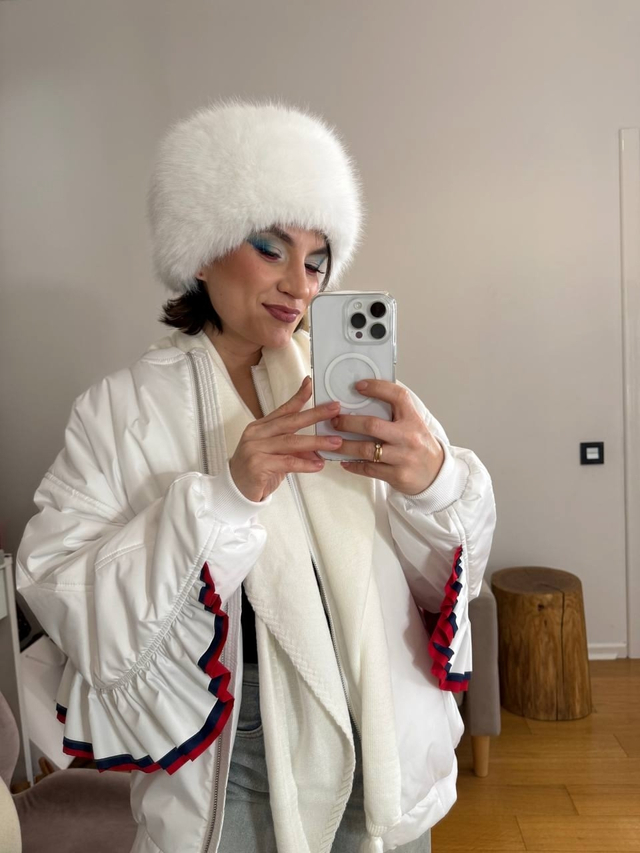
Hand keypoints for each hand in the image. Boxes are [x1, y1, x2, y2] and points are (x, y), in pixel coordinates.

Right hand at [229, 376, 342, 501]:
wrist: (234, 491)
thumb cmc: (256, 472)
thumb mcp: (276, 455)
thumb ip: (294, 448)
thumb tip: (318, 447)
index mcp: (260, 427)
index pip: (283, 409)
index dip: (298, 397)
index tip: (311, 384)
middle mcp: (256, 434)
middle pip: (290, 421)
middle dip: (315, 414)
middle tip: (335, 409)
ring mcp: (255, 448)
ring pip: (291, 441)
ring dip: (316, 442)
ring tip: (335, 442)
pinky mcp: (258, 465)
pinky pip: (287, 462)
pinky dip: (305, 463)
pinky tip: (319, 465)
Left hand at [330, 380, 443, 495]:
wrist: (435, 474)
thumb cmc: (419, 446)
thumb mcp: (413, 425)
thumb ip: (395, 413)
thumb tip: (365, 398)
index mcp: (413, 419)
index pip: (397, 396)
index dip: (377, 388)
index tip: (358, 386)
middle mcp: (409, 437)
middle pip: (372, 425)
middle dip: (348, 422)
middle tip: (334, 421)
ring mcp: (403, 457)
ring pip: (366, 449)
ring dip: (345, 446)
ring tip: (331, 442)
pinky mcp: (397, 475)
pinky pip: (368, 469)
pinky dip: (353, 465)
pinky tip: (344, 461)